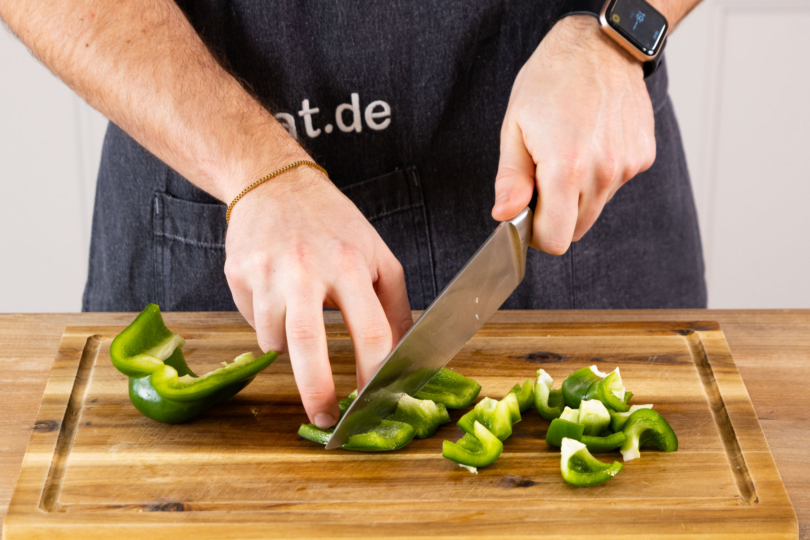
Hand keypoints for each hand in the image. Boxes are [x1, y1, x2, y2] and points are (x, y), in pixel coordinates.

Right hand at [224, 165, 412, 427]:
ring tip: (299, 320)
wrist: (274, 183)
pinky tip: (278, 298)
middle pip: (308, 344)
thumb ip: (395, 305)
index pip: (370, 330)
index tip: (372, 398)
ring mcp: (267, 272)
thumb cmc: (333, 223)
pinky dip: (269, 325)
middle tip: (326, 419)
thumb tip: (403, 353)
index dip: (374, 373)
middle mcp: (306, 268)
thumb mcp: (377, 254)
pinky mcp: (238, 275)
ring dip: (290, 349)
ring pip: (275, 340)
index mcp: (350, 263)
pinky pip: (255, 322)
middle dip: (316, 391)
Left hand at [491, 15, 656, 253]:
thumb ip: (511, 178)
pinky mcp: (642, 157)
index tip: (527, 213)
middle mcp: (603, 172)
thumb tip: (504, 215)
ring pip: (596, 208)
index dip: (536, 233)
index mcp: (566, 167)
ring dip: (578, 194)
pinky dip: (600, 175)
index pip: (556, 238)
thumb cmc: (552, 79)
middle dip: (555, 214)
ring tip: (569, 151)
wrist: (600, 45)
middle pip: (576, 228)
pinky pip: (615, 185)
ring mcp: (627, 165)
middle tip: (543, 177)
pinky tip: (591, 142)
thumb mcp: (515, 126)